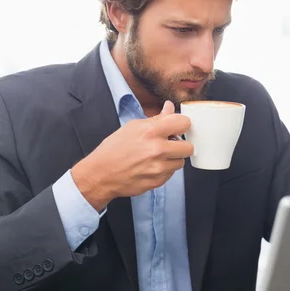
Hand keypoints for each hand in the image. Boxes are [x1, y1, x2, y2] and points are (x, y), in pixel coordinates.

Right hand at [71, 101, 192, 210]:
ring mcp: (158, 168)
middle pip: (189, 147)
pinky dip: (165, 170)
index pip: (184, 123)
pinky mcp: (157, 182)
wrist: (101, 174)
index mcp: (151, 132)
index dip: (181, 125)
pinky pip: (171, 174)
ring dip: (173, 159)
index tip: (177, 128)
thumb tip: (170, 108)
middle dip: (181, 145)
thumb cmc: (114, 149)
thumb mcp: (132, 127)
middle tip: (170, 145)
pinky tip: (151, 166)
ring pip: (181, 162)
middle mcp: (157, 150)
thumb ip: (156, 119)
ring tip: (157, 156)